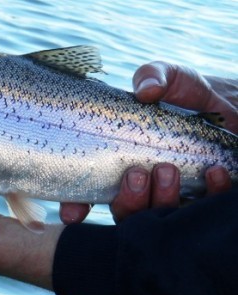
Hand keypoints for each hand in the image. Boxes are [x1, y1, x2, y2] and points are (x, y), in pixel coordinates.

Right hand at [60, 61, 235, 223]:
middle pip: (124, 214)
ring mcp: (172, 198)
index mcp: (118, 166)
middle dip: (128, 201)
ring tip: (168, 169)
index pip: (88, 196)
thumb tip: (146, 92)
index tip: (73, 212)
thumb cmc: (186, 94)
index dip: (75, 209)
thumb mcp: (168, 77)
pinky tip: (214, 172)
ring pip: (156, 218)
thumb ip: (153, 75)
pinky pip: (204, 210)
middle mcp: (142, 188)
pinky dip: (209, 193)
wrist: (228, 105)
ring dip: (160, 199)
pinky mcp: (205, 200)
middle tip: (137, 173)